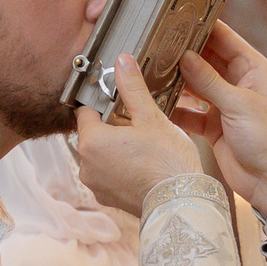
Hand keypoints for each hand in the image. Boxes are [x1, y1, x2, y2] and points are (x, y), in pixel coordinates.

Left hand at [73, 53, 201, 215]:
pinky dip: (120, 168)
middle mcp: (85, 166)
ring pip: (101, 155)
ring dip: (115, 148)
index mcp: (91, 142)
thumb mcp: (151, 117)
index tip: (122, 103)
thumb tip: (122, 61)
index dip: (104, 104)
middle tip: (138, 125)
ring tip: (143, 146)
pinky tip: (142, 164)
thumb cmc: (167, 162)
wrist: (181, 204)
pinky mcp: (107, 198)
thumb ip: (132, 88)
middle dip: (111, 127)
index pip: (86, 111)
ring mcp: (96, 185)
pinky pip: (109, 174)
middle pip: (93, 134)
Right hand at [172, 21, 266, 208]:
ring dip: (177, 79)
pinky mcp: (214, 126)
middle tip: (158, 41)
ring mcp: (225, 104)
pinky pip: (190, 111)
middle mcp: (239, 84)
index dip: (203, 27)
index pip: (225, 39)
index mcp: (254, 70)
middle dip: (184, 52)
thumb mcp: (238, 104)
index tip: (180, 16)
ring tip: (152, 68)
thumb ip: (209, 81)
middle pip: (207, 60)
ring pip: (196, 85)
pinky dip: (176, 107)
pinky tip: (157, 101)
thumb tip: (185, 57)